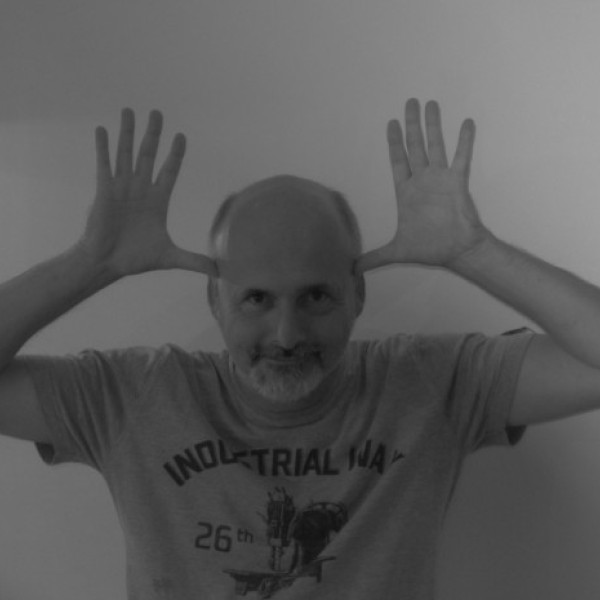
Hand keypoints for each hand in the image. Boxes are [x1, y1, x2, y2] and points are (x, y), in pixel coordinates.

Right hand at [78, 108, 216, 277]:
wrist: (108, 263)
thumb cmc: (135, 258)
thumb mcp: (170, 258)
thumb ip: (194, 261)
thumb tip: (218, 271)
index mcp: (157, 201)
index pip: (169, 171)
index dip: (175, 154)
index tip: (181, 136)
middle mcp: (140, 190)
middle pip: (149, 155)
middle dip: (153, 134)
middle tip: (158, 112)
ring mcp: (122, 188)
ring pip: (126, 154)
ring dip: (127, 132)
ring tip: (130, 110)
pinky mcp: (104, 192)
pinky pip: (104, 165)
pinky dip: (103, 148)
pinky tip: (103, 131)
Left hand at [356, 99, 488, 273]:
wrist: (456, 251)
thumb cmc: (429, 248)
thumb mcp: (395, 252)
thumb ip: (374, 257)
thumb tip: (352, 269)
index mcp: (407, 193)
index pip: (398, 161)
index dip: (394, 143)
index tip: (390, 123)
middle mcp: (422, 181)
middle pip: (414, 146)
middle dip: (411, 125)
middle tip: (409, 102)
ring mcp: (440, 179)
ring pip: (435, 145)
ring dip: (433, 125)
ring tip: (431, 103)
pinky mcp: (457, 182)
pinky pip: (462, 157)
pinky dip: (464, 140)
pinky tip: (465, 122)